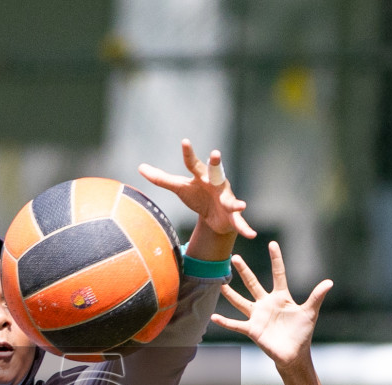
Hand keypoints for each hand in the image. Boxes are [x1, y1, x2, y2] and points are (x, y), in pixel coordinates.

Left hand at [138, 139, 254, 239]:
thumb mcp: (180, 188)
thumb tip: (140, 167)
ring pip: (231, 200)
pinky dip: (245, 229)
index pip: (193, 164)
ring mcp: (227, 199)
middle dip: (216, 164)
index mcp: (202, 176)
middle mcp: (216, 184)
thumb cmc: (197, 196)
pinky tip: (251, 235)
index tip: (185, 142)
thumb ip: (161, 179)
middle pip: (215, 173)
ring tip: (241, 205)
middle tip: (215, 154)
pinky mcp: (233, 216)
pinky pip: (240, 222)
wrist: (214, 217)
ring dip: (235, 203)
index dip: (188, 153)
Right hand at [211, 241, 331, 369]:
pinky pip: (236, 324)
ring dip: (230, 293)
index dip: (276, 259)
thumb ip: (316, 297)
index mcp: (281, 297)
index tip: (272, 243)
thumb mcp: (310, 312)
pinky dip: (225, 321)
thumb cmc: (302, 333)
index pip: (278, 274)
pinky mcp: (252, 329)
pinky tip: (214, 316)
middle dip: (244, 270)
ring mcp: (258, 316)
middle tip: (235, 257)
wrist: (294, 354)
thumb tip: (329, 282)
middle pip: (253, 283)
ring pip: (241, 301)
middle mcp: (267, 303)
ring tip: (220, 283)